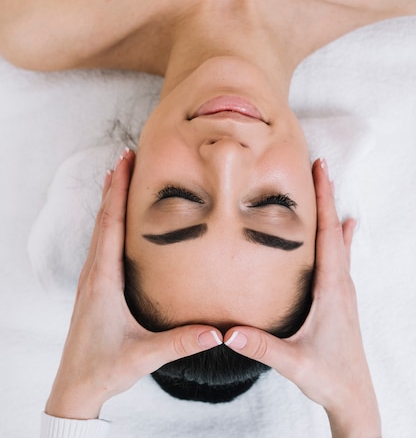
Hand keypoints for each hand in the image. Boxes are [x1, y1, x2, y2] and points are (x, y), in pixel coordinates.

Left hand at [45, 148, 221, 419]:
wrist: (75, 386)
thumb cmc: (104, 368)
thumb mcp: (143, 356)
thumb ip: (180, 342)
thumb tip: (216, 331)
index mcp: (104, 280)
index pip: (111, 225)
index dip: (118, 191)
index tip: (125, 162)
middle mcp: (95, 273)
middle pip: (104, 217)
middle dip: (115, 184)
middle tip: (128, 155)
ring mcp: (93, 278)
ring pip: (101, 228)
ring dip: (111, 199)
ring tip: (122, 175)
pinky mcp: (95, 285)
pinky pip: (101, 241)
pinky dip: (109, 219)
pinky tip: (118, 217)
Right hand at [225, 159, 380, 437]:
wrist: (354, 396)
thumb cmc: (328, 377)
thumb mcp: (293, 363)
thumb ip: (261, 346)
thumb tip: (228, 332)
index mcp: (331, 289)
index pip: (327, 235)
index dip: (324, 201)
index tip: (320, 170)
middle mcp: (341, 284)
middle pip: (335, 229)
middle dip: (327, 196)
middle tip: (320, 165)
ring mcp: (344, 290)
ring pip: (339, 241)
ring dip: (332, 212)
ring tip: (327, 187)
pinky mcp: (341, 298)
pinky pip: (341, 256)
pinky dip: (340, 235)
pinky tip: (345, 228)